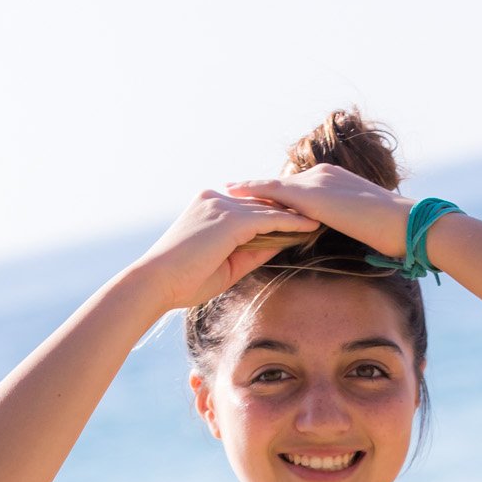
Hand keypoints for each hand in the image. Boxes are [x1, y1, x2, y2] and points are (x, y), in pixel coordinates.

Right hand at [128, 188, 322, 310]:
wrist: (156, 282)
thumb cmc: (184, 280)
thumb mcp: (227, 264)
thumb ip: (254, 250)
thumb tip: (282, 243)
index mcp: (210, 206)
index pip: (252, 208)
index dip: (278, 214)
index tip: (303, 220)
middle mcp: (216, 199)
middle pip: (264, 203)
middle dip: (293, 209)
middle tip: (324, 213)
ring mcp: (221, 206)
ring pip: (268, 208)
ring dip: (297, 214)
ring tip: (325, 218)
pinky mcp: (228, 219)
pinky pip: (268, 218)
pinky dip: (291, 222)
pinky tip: (311, 226)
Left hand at [224, 165, 415, 262]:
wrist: (406, 225)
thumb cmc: (392, 233)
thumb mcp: (360, 226)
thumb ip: (342, 226)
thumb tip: (336, 240)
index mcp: (333, 183)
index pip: (296, 188)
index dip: (274, 193)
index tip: (253, 197)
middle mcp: (322, 176)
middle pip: (280, 183)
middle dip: (255, 188)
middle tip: (229, 190)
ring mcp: (318, 182)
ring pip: (275, 185)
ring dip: (250, 189)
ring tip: (226, 192)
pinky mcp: (315, 194)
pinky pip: (277, 192)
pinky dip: (255, 193)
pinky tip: (236, 196)